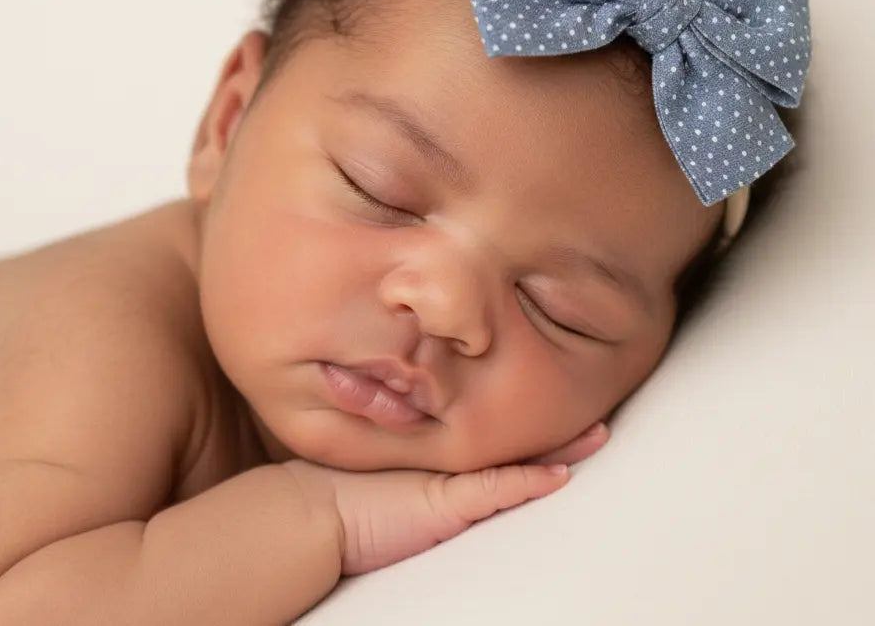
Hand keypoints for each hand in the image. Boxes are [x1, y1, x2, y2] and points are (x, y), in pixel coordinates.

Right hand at [282, 421, 607, 576]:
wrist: (313, 511)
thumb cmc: (341, 493)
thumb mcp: (384, 467)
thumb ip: (414, 448)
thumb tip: (425, 431)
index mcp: (441, 452)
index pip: (498, 429)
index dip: (533, 419)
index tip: (564, 400)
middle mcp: (451, 461)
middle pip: (517, 438)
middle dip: (557, 425)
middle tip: (599, 412)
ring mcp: (452, 481)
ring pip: (518, 459)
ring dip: (560, 448)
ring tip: (598, 434)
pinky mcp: (447, 506)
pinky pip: (498, 492)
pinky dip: (530, 483)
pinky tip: (561, 476)